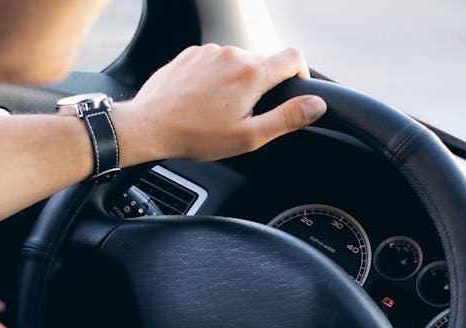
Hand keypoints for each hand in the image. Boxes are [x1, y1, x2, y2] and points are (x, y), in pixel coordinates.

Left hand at [112, 45, 327, 164]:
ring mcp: (209, 51)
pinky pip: (214, 62)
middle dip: (262, 86)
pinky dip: (215, 78)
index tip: (293, 92)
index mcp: (252, 73)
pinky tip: (202, 100)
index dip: (300, 74)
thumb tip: (316, 105)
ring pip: (237, 62)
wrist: (148, 126)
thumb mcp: (248, 136)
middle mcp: (233, 54)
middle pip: (264, 62)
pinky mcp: (191, 54)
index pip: (294, 58)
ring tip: (219, 110)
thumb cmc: (196, 135)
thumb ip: (287, 118)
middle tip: (245, 115)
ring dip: (237, 82)